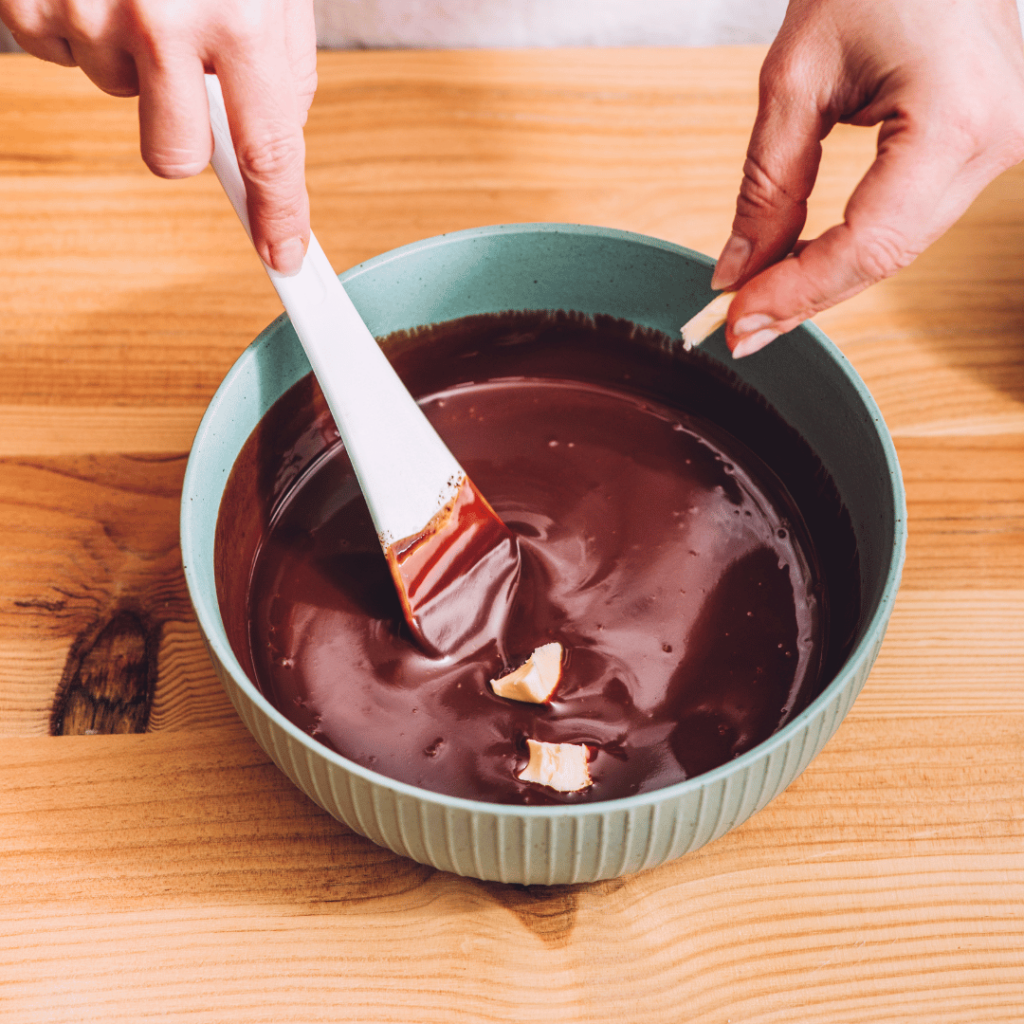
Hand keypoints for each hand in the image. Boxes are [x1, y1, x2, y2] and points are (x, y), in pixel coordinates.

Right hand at [0, 0, 315, 273]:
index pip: (269, 151)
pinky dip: (76, 27)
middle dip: (183, 136)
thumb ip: (277, 64)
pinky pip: (59, 57)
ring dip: (131, 59)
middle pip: (174, 158)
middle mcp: (161, 18)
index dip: (280, 215)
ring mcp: (86, 8)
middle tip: (183, 75)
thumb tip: (273, 143)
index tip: (286, 257)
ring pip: (118, 98)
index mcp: (237, 13)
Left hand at [710, 0, 1023, 356]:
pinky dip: (851, 248)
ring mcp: (1001, 145)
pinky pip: (911, 220)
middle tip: (736, 327)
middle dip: (803, 298)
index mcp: (956, 120)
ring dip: (824, 280)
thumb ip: (767, 184)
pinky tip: (801, 266)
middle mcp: (996, 141)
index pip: (865, 245)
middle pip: (884, 257)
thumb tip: (736, 269)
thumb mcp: (797, 77)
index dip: (794, 293)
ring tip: (758, 301)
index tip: (734, 320)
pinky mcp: (986, 144)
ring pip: (898, 248)